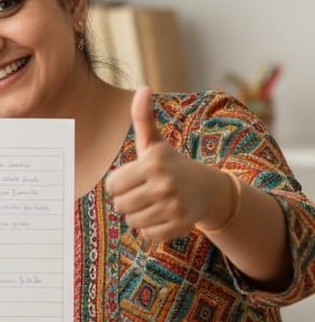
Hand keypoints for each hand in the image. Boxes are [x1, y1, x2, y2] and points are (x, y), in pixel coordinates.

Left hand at [105, 86, 216, 243]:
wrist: (208, 189)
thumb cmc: (172, 163)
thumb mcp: (156, 142)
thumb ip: (143, 117)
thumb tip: (143, 88)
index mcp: (153, 163)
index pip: (112, 185)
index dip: (118, 184)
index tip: (132, 179)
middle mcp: (163, 184)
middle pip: (120, 204)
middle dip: (127, 200)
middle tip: (142, 192)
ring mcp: (173, 206)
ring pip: (132, 221)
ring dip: (138, 215)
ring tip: (152, 203)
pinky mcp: (179, 225)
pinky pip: (148, 234)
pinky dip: (151, 228)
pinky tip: (162, 215)